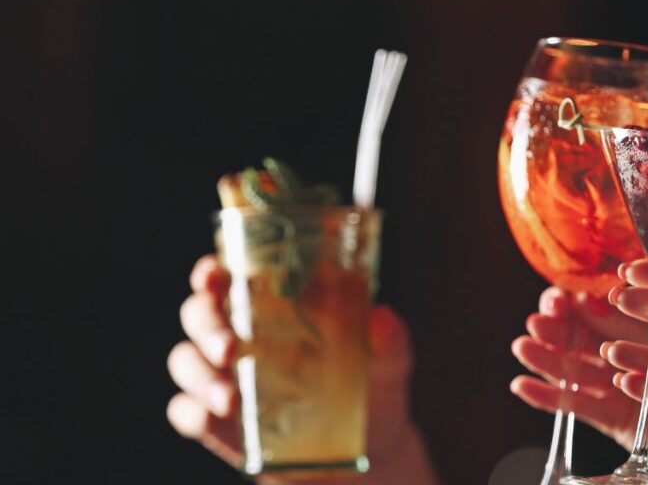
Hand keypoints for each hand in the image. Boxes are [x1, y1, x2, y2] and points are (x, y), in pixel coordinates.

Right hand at [167, 255, 436, 484]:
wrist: (370, 450)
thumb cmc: (374, 387)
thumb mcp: (390, 360)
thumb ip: (389, 339)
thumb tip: (382, 317)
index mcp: (274, 307)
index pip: (229, 276)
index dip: (210, 271)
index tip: (213, 274)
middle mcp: (242, 336)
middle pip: (197, 314)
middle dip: (205, 325)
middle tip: (230, 347)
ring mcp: (226, 378)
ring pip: (184, 361)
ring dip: (199, 375)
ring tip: (230, 399)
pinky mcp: (220, 423)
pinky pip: (185, 411)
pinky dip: (192, 412)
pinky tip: (215, 418)